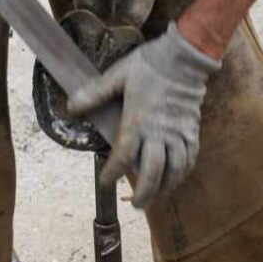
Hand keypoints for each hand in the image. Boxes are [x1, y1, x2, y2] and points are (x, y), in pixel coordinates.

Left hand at [67, 23, 221, 206]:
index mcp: (138, 121)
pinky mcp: (192, 129)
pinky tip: (178, 178)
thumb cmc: (148, 65)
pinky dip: (184, 172)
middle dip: (144, 192)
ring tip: (157, 198)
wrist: (183, 56)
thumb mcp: (116, 76)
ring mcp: (178, 132)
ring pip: (175, 169)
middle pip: (153, 172)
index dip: (113, 172)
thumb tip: (70, 107)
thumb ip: (94, 94)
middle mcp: (159, 132)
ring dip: (166, 187)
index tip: (105, 181)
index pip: (124, 156)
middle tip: (136, 204)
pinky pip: (190, 157)